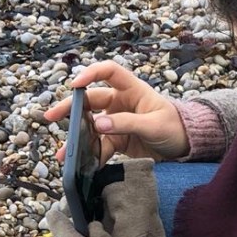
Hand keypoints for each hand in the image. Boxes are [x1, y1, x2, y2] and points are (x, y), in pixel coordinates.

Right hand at [42, 62, 189, 166]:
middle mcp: (121, 103)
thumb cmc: (175, 128)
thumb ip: (127, 123)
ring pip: (91, 126)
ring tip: (63, 152)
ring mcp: (118, 122)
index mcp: (133, 90)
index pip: (109, 72)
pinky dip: (91, 155)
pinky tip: (83, 164)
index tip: (75, 84)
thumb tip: (99, 125)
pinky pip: (100, 146)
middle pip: (91, 101)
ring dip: (77, 138)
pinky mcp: (118, 140)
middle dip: (70, 109)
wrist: (185, 149)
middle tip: (51, 116)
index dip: (91, 73)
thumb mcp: (154, 125)